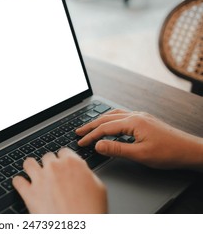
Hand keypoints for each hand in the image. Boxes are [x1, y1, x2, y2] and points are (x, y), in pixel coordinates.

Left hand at [12, 148, 106, 213]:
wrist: (78, 230)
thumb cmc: (92, 212)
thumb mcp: (99, 188)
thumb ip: (87, 173)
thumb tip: (81, 170)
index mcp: (73, 163)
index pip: (63, 152)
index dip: (63, 160)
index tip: (63, 166)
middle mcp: (54, 167)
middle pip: (47, 157)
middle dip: (49, 166)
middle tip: (52, 176)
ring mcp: (40, 179)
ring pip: (28, 163)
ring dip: (31, 168)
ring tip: (33, 175)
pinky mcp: (29, 193)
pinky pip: (17, 181)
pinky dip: (19, 183)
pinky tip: (23, 186)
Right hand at [76, 109, 202, 170]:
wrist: (190, 150)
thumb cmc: (169, 153)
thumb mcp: (140, 154)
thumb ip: (117, 149)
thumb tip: (98, 145)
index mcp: (133, 122)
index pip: (105, 128)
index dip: (90, 136)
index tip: (81, 142)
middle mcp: (135, 116)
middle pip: (106, 118)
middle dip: (90, 125)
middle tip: (78, 132)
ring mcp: (141, 116)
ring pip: (113, 115)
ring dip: (99, 121)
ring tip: (89, 127)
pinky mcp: (144, 120)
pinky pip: (122, 116)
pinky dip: (110, 119)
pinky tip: (110, 124)